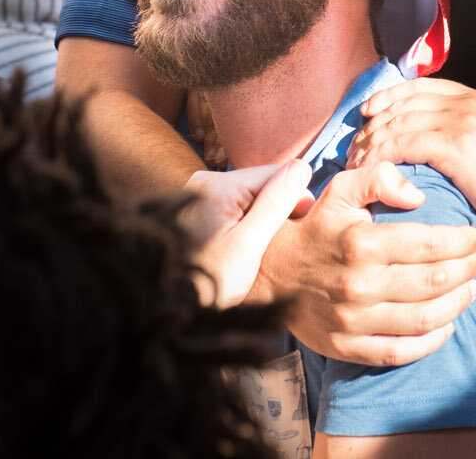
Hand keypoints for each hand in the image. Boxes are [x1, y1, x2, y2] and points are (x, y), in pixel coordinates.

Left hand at [184, 162, 313, 307]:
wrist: (172, 307)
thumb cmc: (210, 281)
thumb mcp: (249, 244)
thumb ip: (276, 203)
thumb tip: (302, 167)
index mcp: (218, 185)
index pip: (275, 174)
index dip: (295, 199)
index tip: (299, 228)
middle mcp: (205, 181)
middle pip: (262, 184)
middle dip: (277, 209)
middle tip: (277, 243)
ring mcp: (200, 195)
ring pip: (250, 196)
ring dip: (262, 217)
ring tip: (259, 248)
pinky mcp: (199, 210)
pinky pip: (235, 207)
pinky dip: (245, 222)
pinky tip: (243, 246)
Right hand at [251, 159, 475, 366]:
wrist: (268, 273)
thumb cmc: (314, 226)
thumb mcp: (340, 190)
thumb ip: (379, 178)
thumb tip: (418, 195)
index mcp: (361, 243)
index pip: (430, 244)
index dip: (463, 241)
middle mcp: (359, 284)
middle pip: (434, 281)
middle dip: (468, 269)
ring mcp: (353, 320)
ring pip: (424, 318)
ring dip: (458, 303)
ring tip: (471, 288)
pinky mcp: (347, 347)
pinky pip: (400, 352)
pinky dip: (431, 341)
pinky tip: (447, 325)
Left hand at [350, 79, 475, 246]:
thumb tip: (467, 151)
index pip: (422, 88)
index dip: (390, 97)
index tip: (369, 112)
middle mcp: (468, 103)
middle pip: (404, 102)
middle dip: (373, 121)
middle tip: (353, 145)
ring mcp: (462, 121)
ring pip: (399, 120)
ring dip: (371, 141)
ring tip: (353, 162)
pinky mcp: (455, 145)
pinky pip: (403, 142)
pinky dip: (380, 155)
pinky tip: (368, 169)